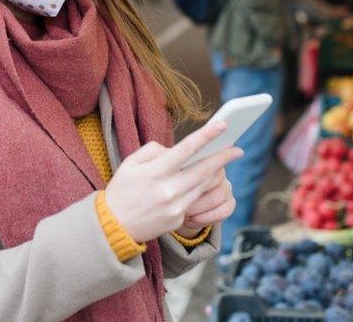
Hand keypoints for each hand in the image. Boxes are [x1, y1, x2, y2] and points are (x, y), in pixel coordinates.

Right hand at [104, 121, 242, 242]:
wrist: (114, 226)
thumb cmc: (121, 190)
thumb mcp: (130, 163)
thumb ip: (153, 151)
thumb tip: (174, 149)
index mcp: (156, 172)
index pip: (186, 149)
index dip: (207, 136)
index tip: (223, 125)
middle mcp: (169, 190)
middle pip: (204, 169)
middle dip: (224, 157)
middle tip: (237, 149)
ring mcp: (176, 207)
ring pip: (204, 185)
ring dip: (216, 173)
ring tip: (224, 163)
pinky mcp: (179, 220)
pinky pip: (195, 201)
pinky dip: (201, 189)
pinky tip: (204, 182)